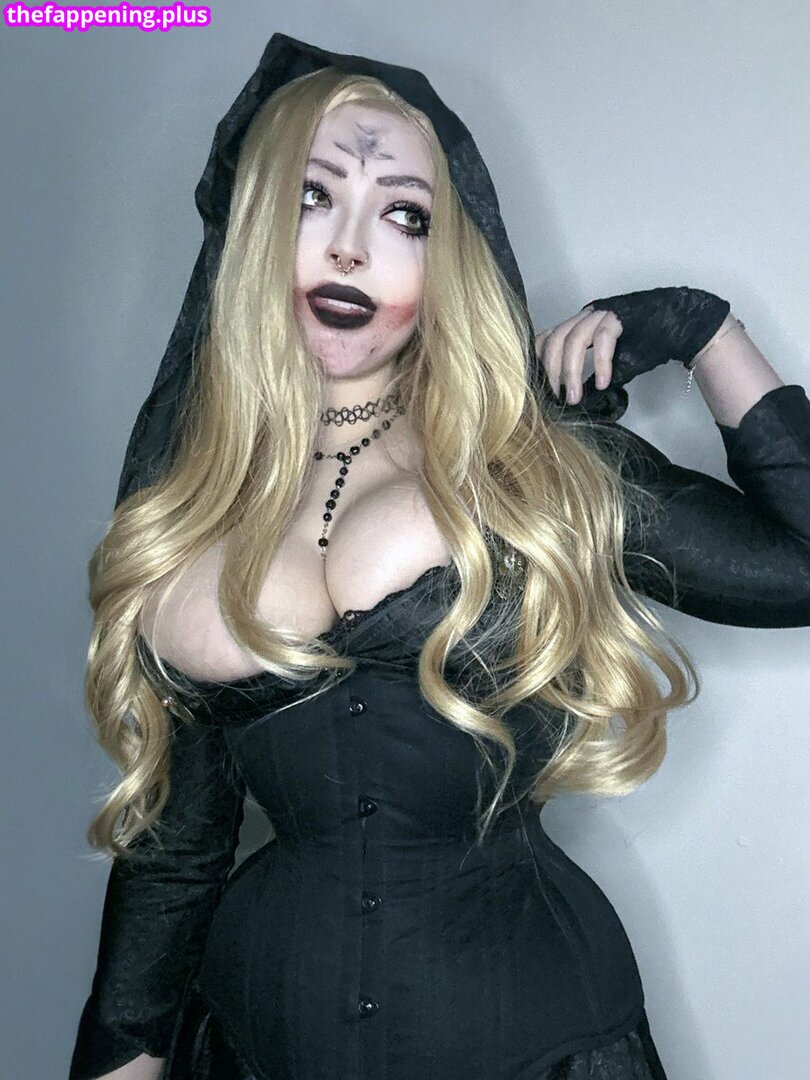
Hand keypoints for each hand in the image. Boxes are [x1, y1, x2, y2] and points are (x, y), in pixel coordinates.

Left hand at [536, 285, 730, 410]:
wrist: (681, 327)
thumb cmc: (647, 344)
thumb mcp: (612, 362)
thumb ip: (592, 373)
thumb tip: (576, 396)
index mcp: (580, 324)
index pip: (547, 337)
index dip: (540, 361)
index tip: (542, 387)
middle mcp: (587, 315)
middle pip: (556, 340)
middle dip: (552, 371)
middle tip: (558, 397)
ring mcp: (603, 313)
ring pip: (574, 339)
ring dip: (571, 372)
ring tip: (575, 397)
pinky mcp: (620, 315)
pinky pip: (602, 339)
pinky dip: (600, 364)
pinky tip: (603, 383)